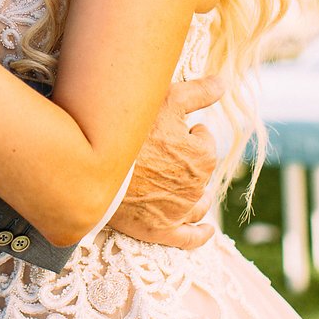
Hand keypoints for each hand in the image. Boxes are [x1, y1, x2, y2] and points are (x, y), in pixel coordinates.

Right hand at [109, 75, 222, 248]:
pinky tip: (207, 230)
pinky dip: (199, 234)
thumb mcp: (167, 99)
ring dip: (196, 194)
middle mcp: (196, 187)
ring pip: (197, 202)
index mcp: (203, 156)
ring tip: (183, 186)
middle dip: (187, 160)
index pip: (203, 138)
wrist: (93, 164)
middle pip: (200, 170)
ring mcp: (178, 211)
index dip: (186, 130)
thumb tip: (224, 81)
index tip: (165, 128)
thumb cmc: (131, 128)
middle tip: (160, 150)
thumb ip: (200, 92)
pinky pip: (188, 237)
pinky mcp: (159, 231)